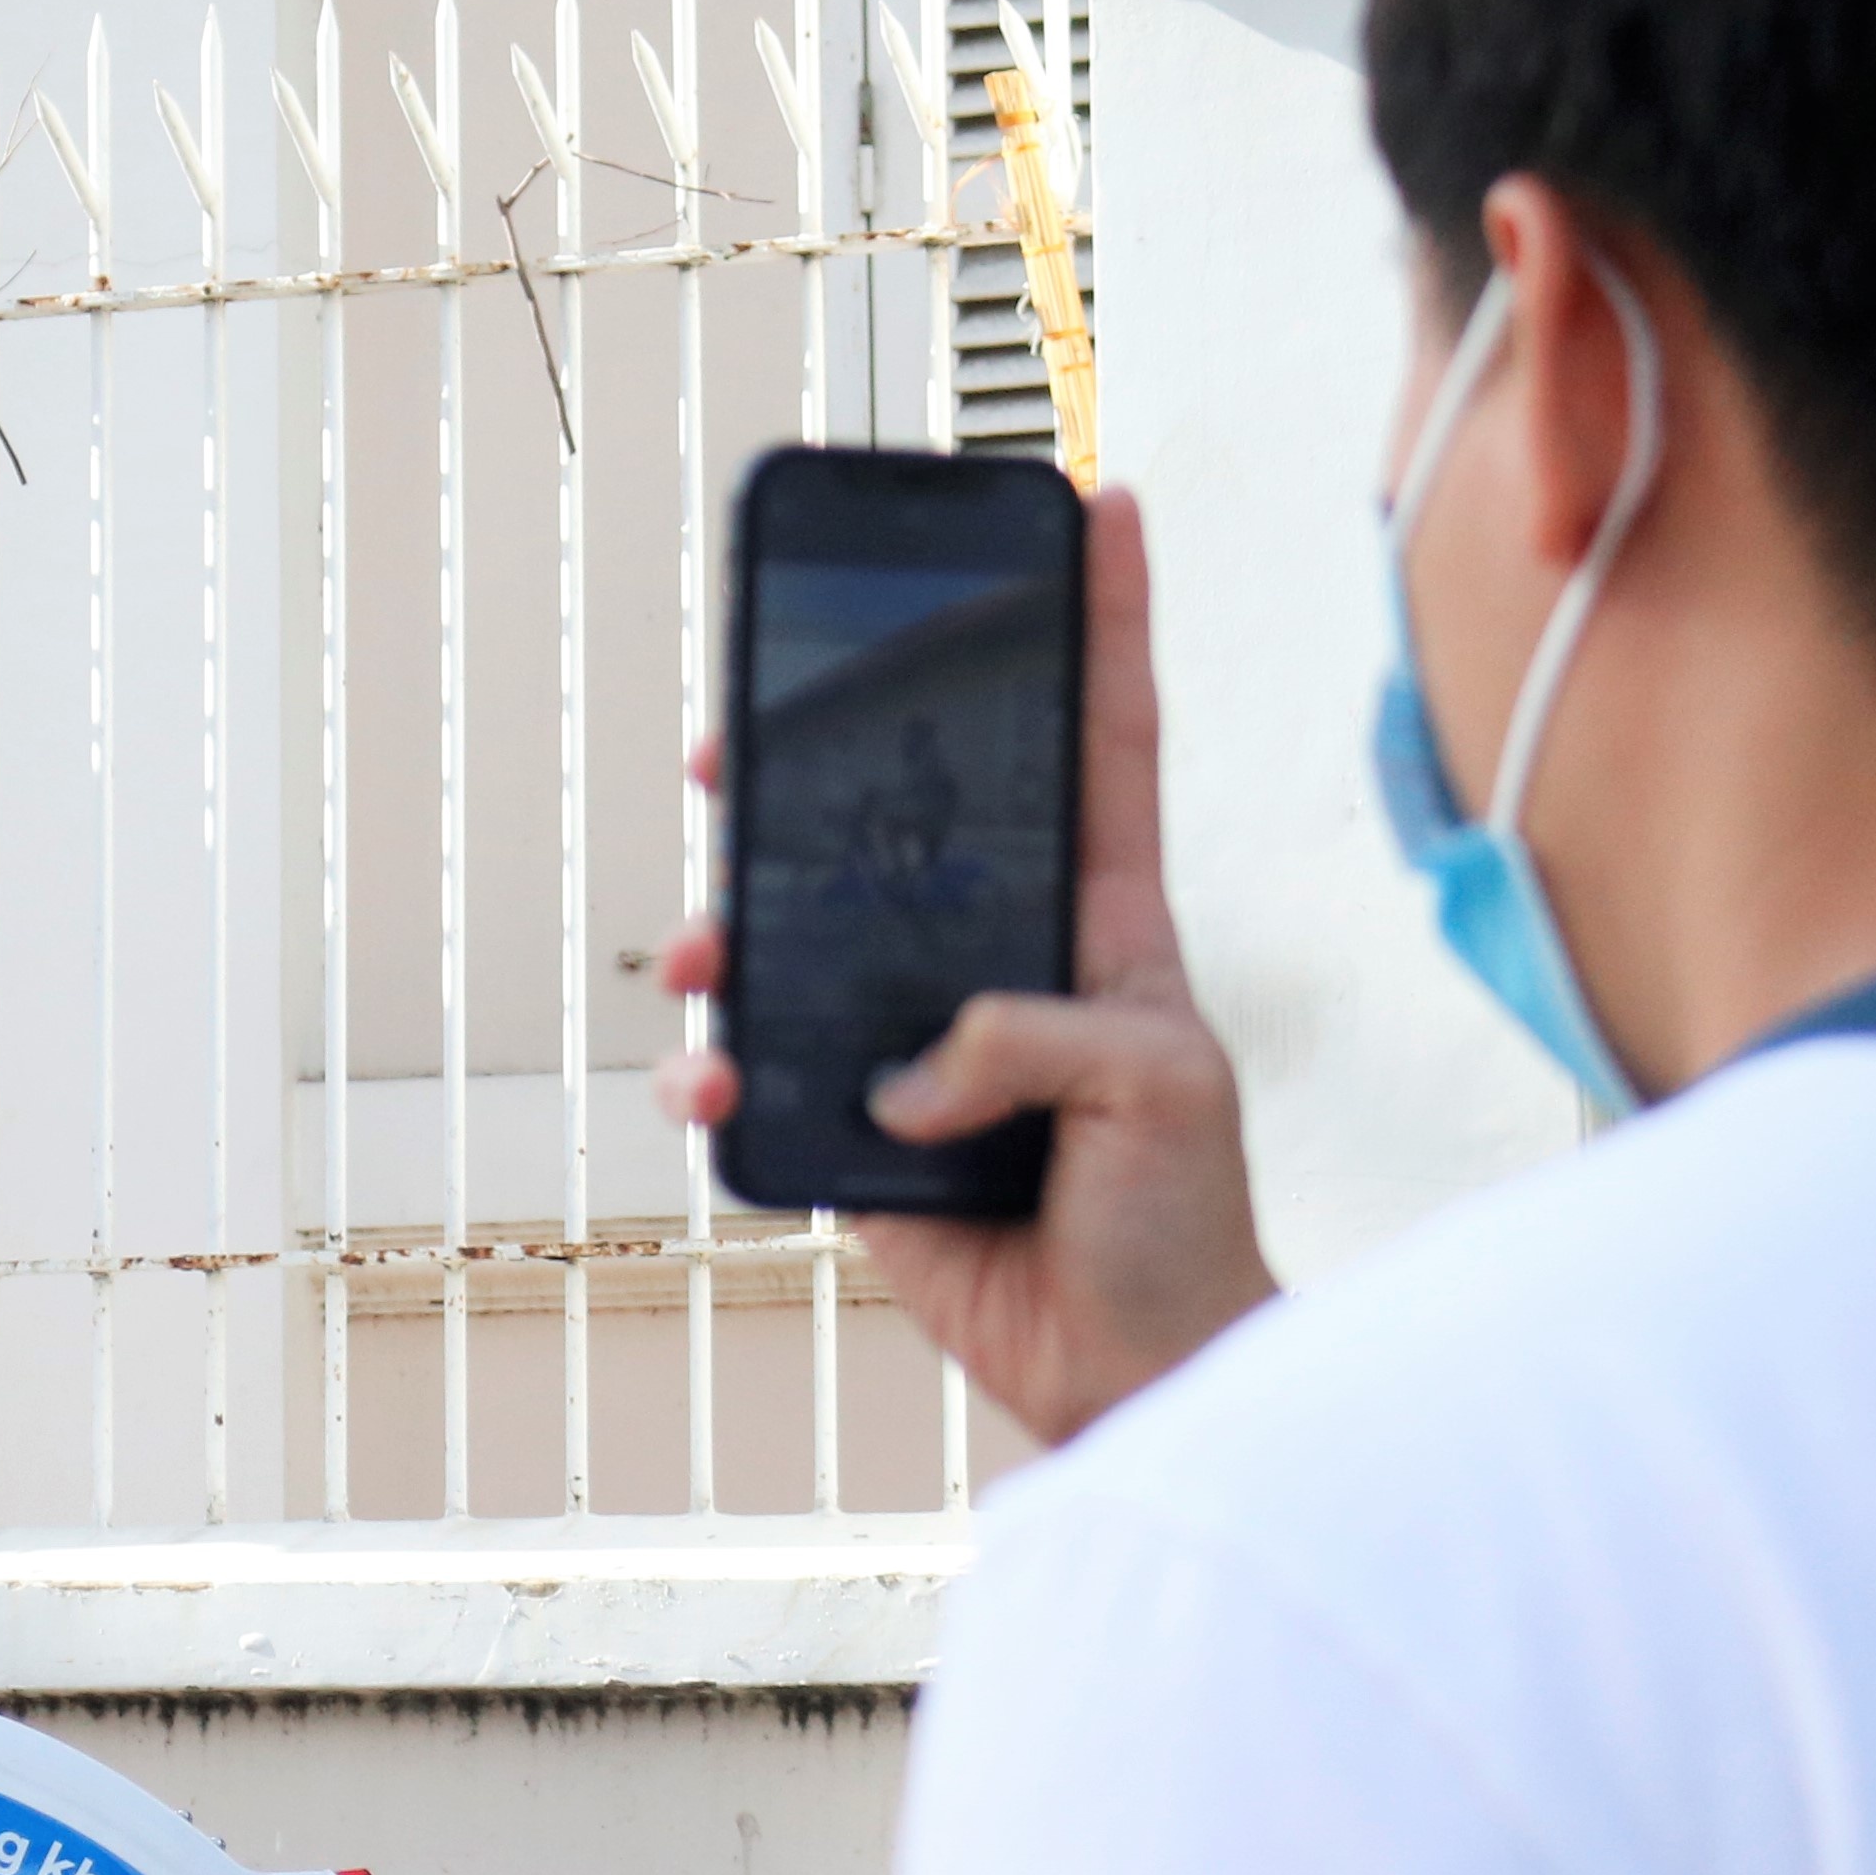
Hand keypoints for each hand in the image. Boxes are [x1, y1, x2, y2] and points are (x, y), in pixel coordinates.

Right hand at [655, 485, 1273, 1446]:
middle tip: (742, 728)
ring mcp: (919, 1036)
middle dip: (814, 757)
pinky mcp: (855, 1124)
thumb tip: (908, 1057)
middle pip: (895, 818)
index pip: (1106, 742)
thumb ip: (1037, 1035)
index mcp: (1102, 920)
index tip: (1100, 503)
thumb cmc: (1180, 1219)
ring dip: (727, 929)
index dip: (1106, 623)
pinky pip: (756, 1076)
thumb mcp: (1156, 1091)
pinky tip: (708, 1082)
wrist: (1128, 1371)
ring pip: (799, 937)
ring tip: (696, 950)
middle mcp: (1001, 957)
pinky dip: (714, 1078)